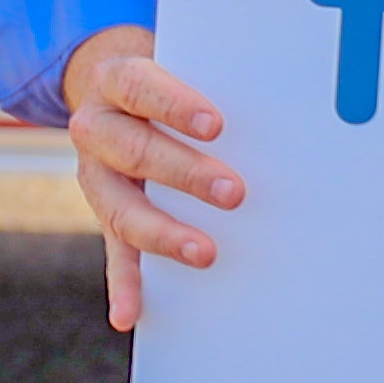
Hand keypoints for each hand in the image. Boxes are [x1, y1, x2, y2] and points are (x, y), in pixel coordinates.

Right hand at [61, 25, 241, 334]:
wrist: (114, 89)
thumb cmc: (167, 82)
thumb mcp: (181, 67)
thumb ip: (214, 84)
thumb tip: (286, 101)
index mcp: (116, 81)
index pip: (142, 88)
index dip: (175, 106)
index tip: (216, 125)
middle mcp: (96, 128)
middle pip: (135, 151)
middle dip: (185, 174)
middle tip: (235, 192)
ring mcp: (96, 176)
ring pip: (122, 209)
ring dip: (164, 233)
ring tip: (205, 252)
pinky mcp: (105, 214)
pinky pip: (113, 253)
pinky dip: (123, 285)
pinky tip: (130, 314)